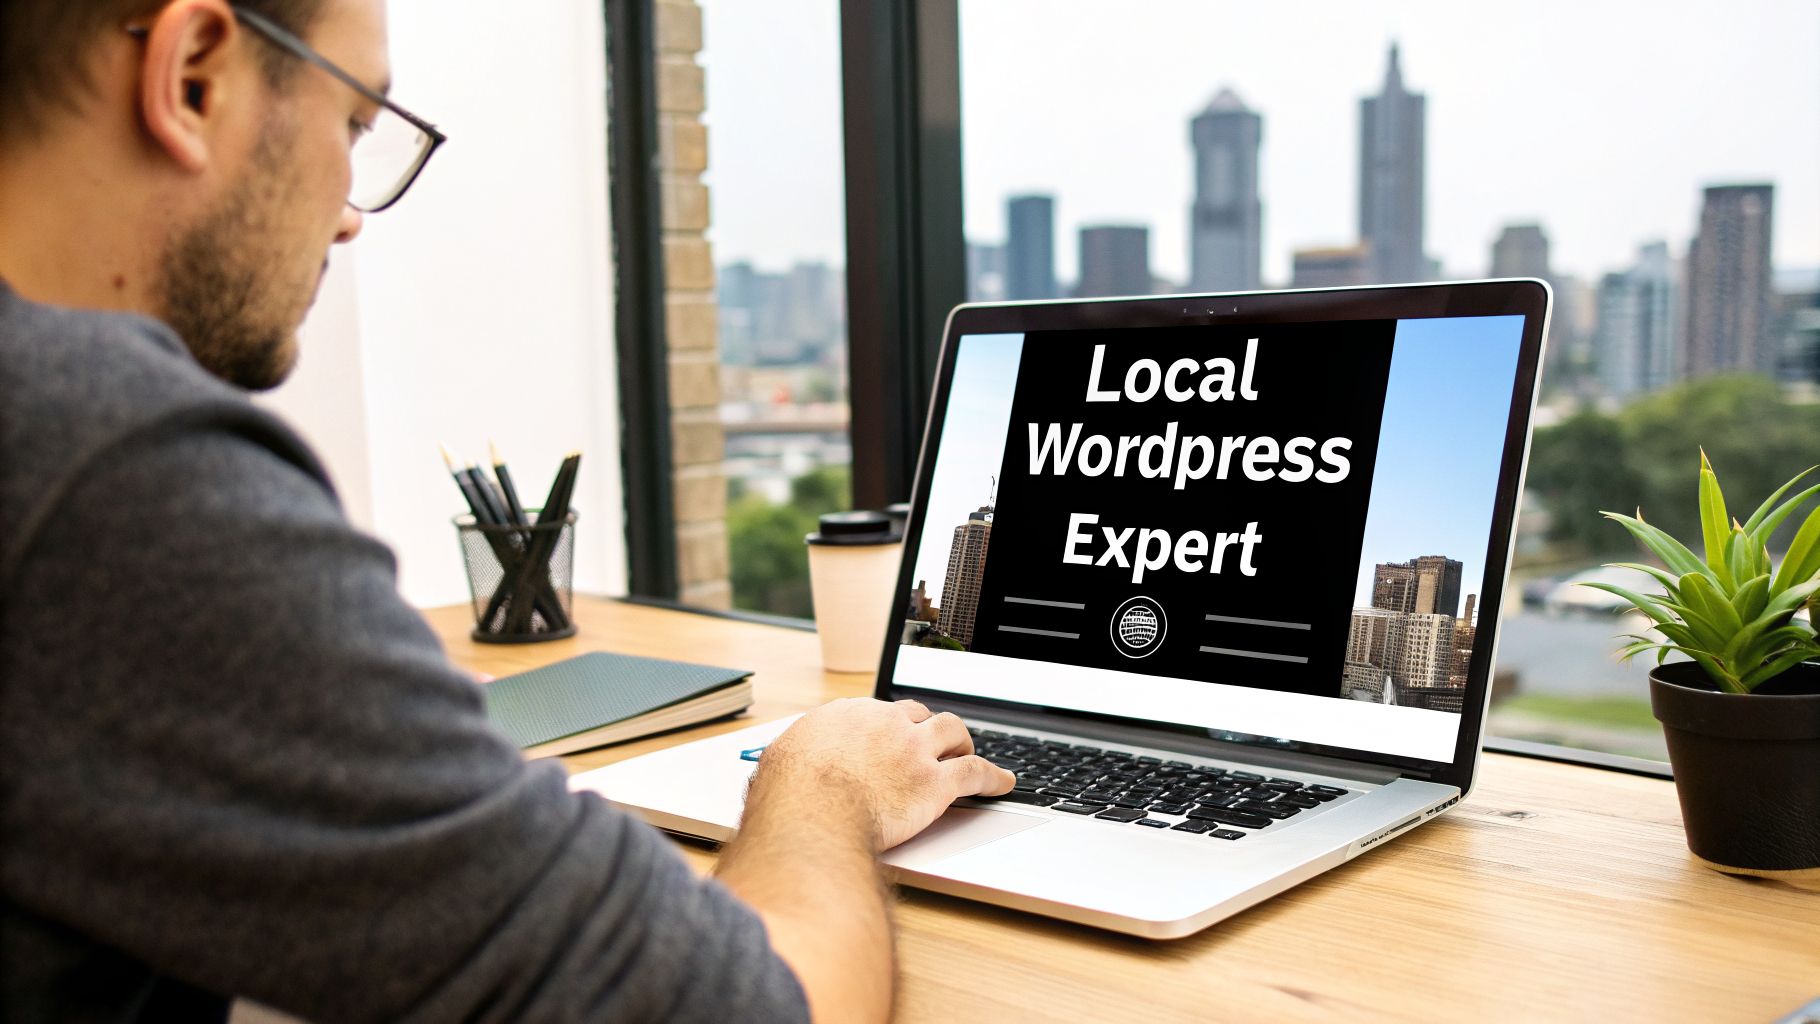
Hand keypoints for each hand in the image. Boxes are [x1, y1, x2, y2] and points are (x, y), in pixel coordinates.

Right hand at [749, 698, 1015, 850]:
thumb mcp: (780, 763)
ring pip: (953, 732)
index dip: (889, 726)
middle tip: (931, 742)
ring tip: (968, 752)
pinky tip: (1004, 783)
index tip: (891, 736)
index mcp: (848, 715)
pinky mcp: (935, 783)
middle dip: (927, 728)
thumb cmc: (790, 795)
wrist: (812, 812)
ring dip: (962, 742)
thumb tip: (781, 772)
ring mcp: (914, 751)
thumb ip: (793, 760)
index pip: (879, 712)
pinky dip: (993, 777)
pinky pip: (975, 773)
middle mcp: (885, 724)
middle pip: (919, 714)